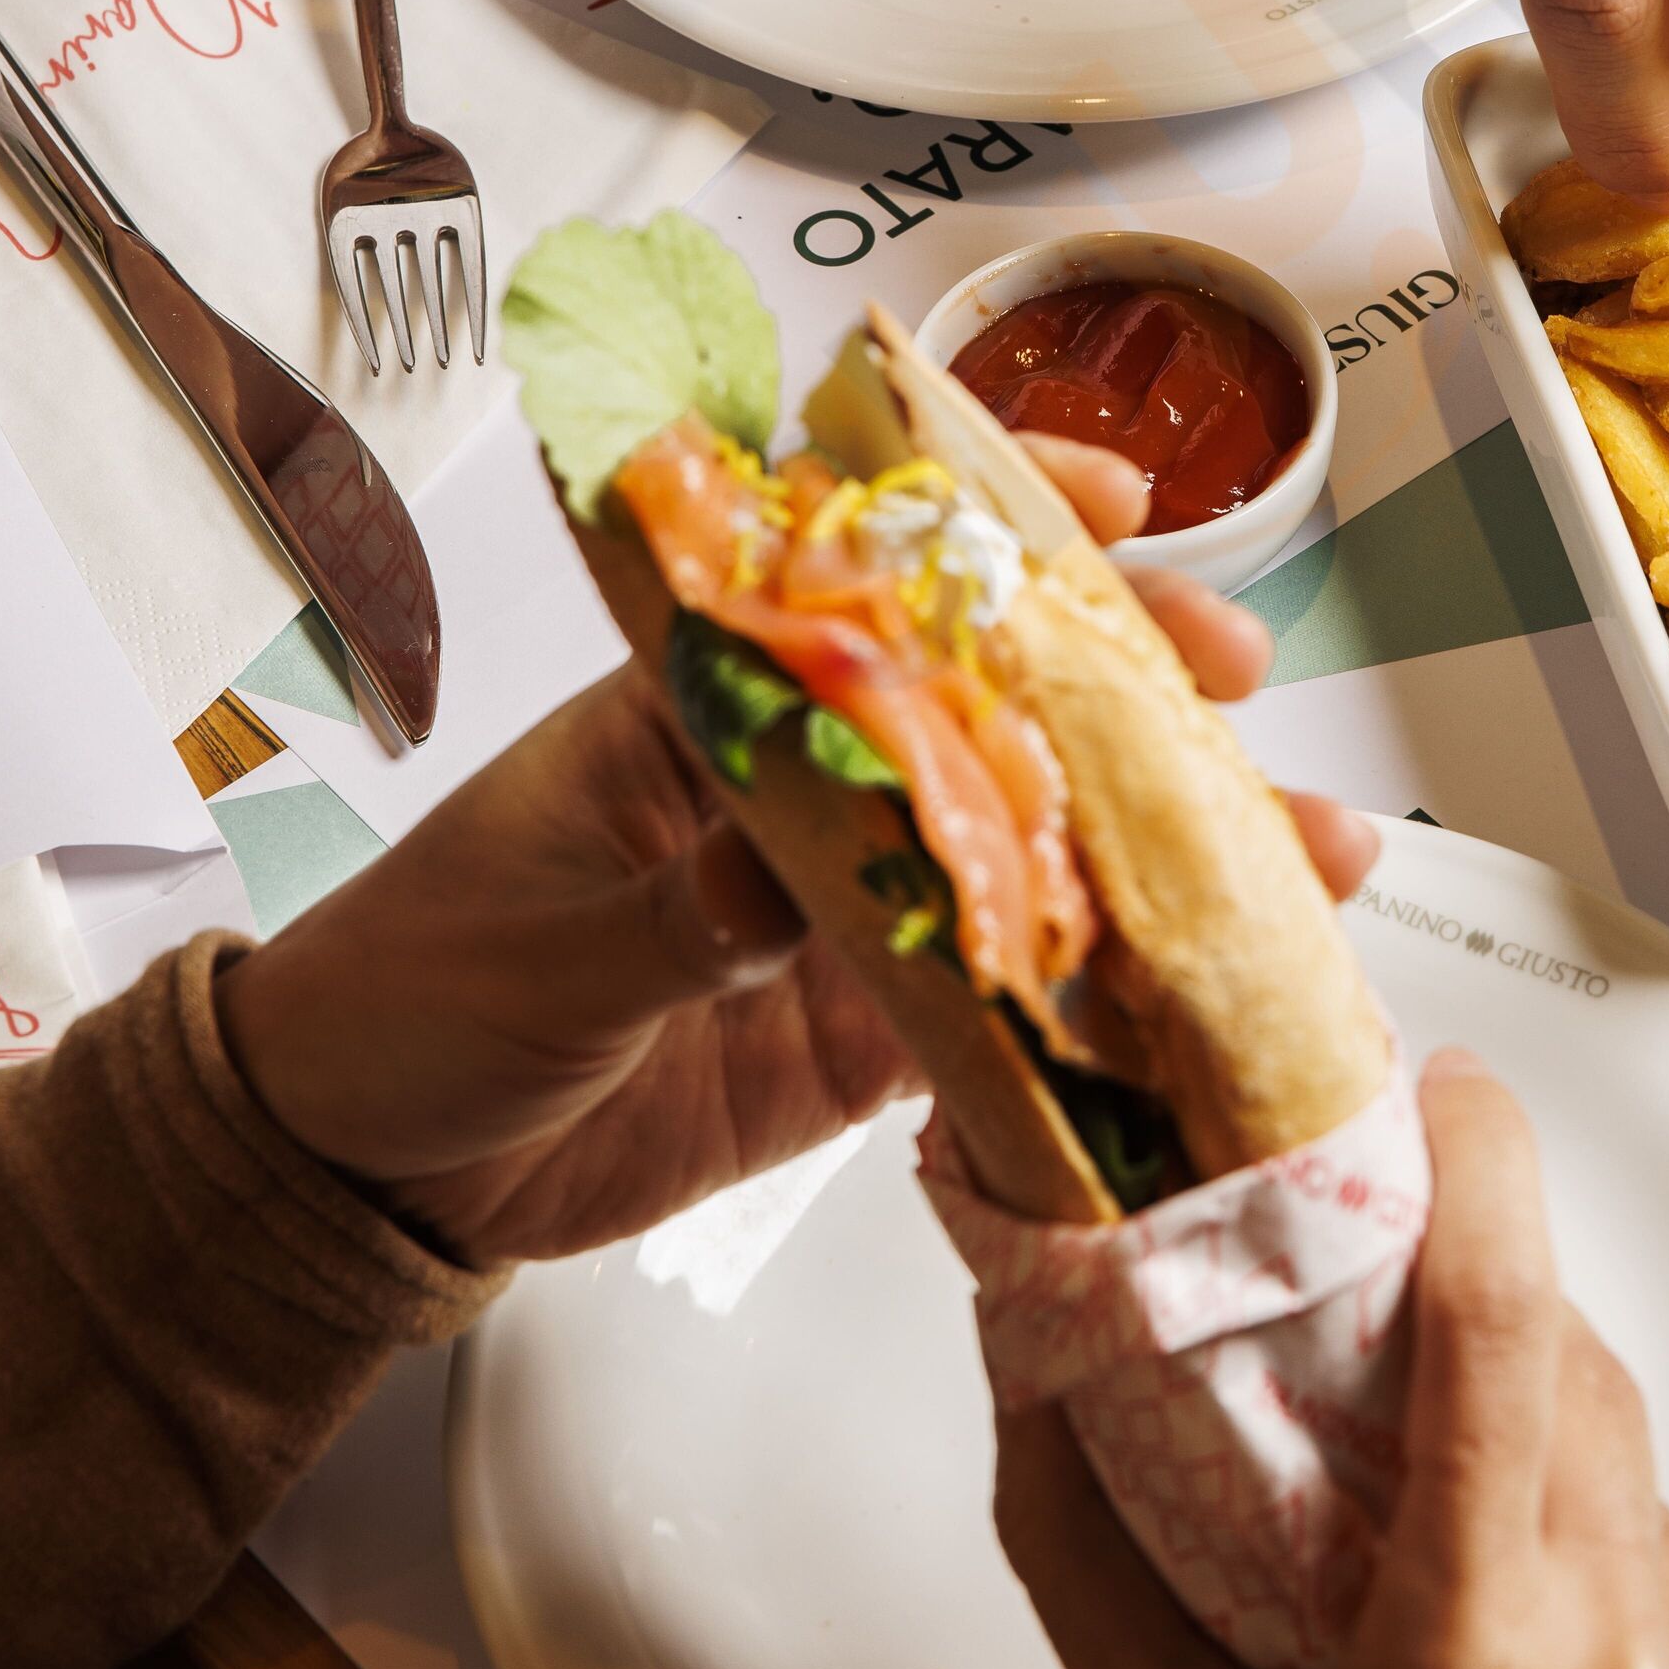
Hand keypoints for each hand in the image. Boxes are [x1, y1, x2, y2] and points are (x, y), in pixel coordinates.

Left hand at [216, 439, 1374, 1269]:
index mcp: (702, 708)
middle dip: (1126, 679)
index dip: (987, 523)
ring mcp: (843, 917)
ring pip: (1030, 858)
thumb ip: (667, 915)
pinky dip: (1114, 1009)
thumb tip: (775, 883)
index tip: (1105, 494)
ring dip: (1162, 853)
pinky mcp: (860, 1043)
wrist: (368, 1174)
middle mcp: (798, 791)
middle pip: (986, 707)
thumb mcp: (533, 941)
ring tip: (1299, 856)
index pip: (859, 578)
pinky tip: (1218, 1002)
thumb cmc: (407, 995)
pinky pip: (1009, 1012)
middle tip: (1234, 671)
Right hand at [998, 1053, 1668, 1668]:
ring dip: (1559, 1505)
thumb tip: (1031, 1348)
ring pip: (1647, 1530)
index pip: (1499, 1322)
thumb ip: (1082, 1534)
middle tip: (1417, 1330)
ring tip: (1454, 1577)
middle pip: (1582, 1400)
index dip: (1485, 1171)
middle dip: (1502, 1335)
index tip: (1457, 1093)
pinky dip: (1623, 1655)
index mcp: (1467, 1653)